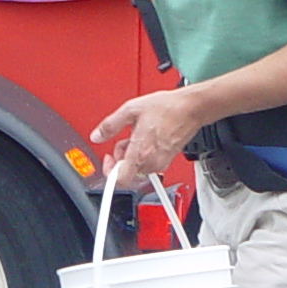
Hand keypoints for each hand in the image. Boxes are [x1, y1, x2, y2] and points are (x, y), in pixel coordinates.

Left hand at [90, 87, 206, 190]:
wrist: (190, 108)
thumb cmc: (166, 108)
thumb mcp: (130, 110)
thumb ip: (110, 125)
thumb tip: (96, 136)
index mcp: (140, 153)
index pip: (120, 179)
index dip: (109, 172)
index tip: (108, 160)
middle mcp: (151, 162)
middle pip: (127, 171)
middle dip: (121, 156)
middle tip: (124, 138)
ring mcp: (161, 163)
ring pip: (138, 167)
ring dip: (132, 154)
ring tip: (138, 133)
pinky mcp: (168, 160)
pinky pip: (149, 163)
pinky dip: (143, 153)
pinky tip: (147, 137)